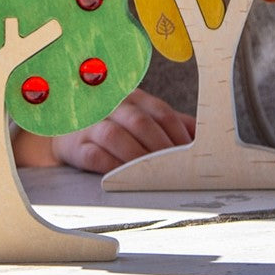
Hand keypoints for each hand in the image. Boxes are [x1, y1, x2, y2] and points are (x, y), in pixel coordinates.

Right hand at [49, 88, 195, 174]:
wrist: (70, 131)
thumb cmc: (116, 126)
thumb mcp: (143, 118)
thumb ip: (171, 125)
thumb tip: (204, 138)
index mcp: (134, 97)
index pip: (161, 111)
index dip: (178, 133)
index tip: (193, 154)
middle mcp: (113, 106)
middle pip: (140, 122)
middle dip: (160, 147)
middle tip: (176, 169)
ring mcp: (92, 124)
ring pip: (115, 136)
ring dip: (137, 157)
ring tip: (154, 176)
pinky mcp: (76, 145)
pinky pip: (93, 155)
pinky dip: (111, 166)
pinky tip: (124, 177)